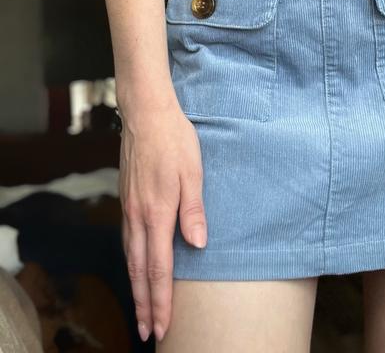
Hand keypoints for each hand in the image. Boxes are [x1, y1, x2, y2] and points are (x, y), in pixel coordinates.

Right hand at [118, 95, 206, 342]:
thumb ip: (193, 210)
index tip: (162, 325)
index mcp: (156, 212)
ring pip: (129, 256)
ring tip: (141, 308)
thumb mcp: (192, 171)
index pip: (158, 268)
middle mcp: (138, 215)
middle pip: (139, 270)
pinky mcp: (127, 198)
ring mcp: (129, 207)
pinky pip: (126, 238)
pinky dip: (131, 261)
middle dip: (144, 304)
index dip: (160, 299)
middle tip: (147, 332)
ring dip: (136, 286)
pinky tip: (136, 265)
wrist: (146, 113)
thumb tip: (197, 244)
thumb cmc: (174, 140)